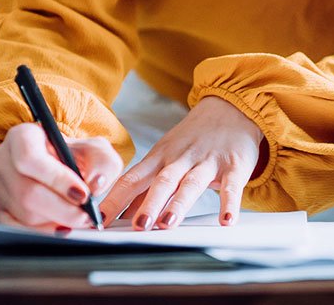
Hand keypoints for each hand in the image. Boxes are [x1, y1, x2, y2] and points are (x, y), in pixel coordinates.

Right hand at [0, 122, 121, 230]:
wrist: (59, 166)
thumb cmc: (73, 155)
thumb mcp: (95, 149)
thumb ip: (103, 161)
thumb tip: (95, 184)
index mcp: (22, 136)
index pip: (29, 158)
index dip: (56, 179)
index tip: (82, 194)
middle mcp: (2, 160)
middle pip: (26, 191)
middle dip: (61, 209)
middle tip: (85, 216)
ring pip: (23, 213)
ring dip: (55, 222)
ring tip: (77, 220)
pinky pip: (15, 230)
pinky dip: (41, 234)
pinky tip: (60, 229)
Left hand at [98, 96, 261, 228]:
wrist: (231, 108)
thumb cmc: (193, 139)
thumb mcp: (165, 157)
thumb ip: (145, 188)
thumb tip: (119, 216)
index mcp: (159, 158)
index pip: (132, 179)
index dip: (115, 199)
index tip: (100, 221)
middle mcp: (181, 159)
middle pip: (161, 181)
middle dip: (148, 204)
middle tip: (137, 226)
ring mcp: (207, 161)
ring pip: (191, 183)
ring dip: (179, 203)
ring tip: (168, 223)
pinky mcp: (234, 166)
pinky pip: (232, 186)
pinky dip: (229, 203)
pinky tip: (226, 219)